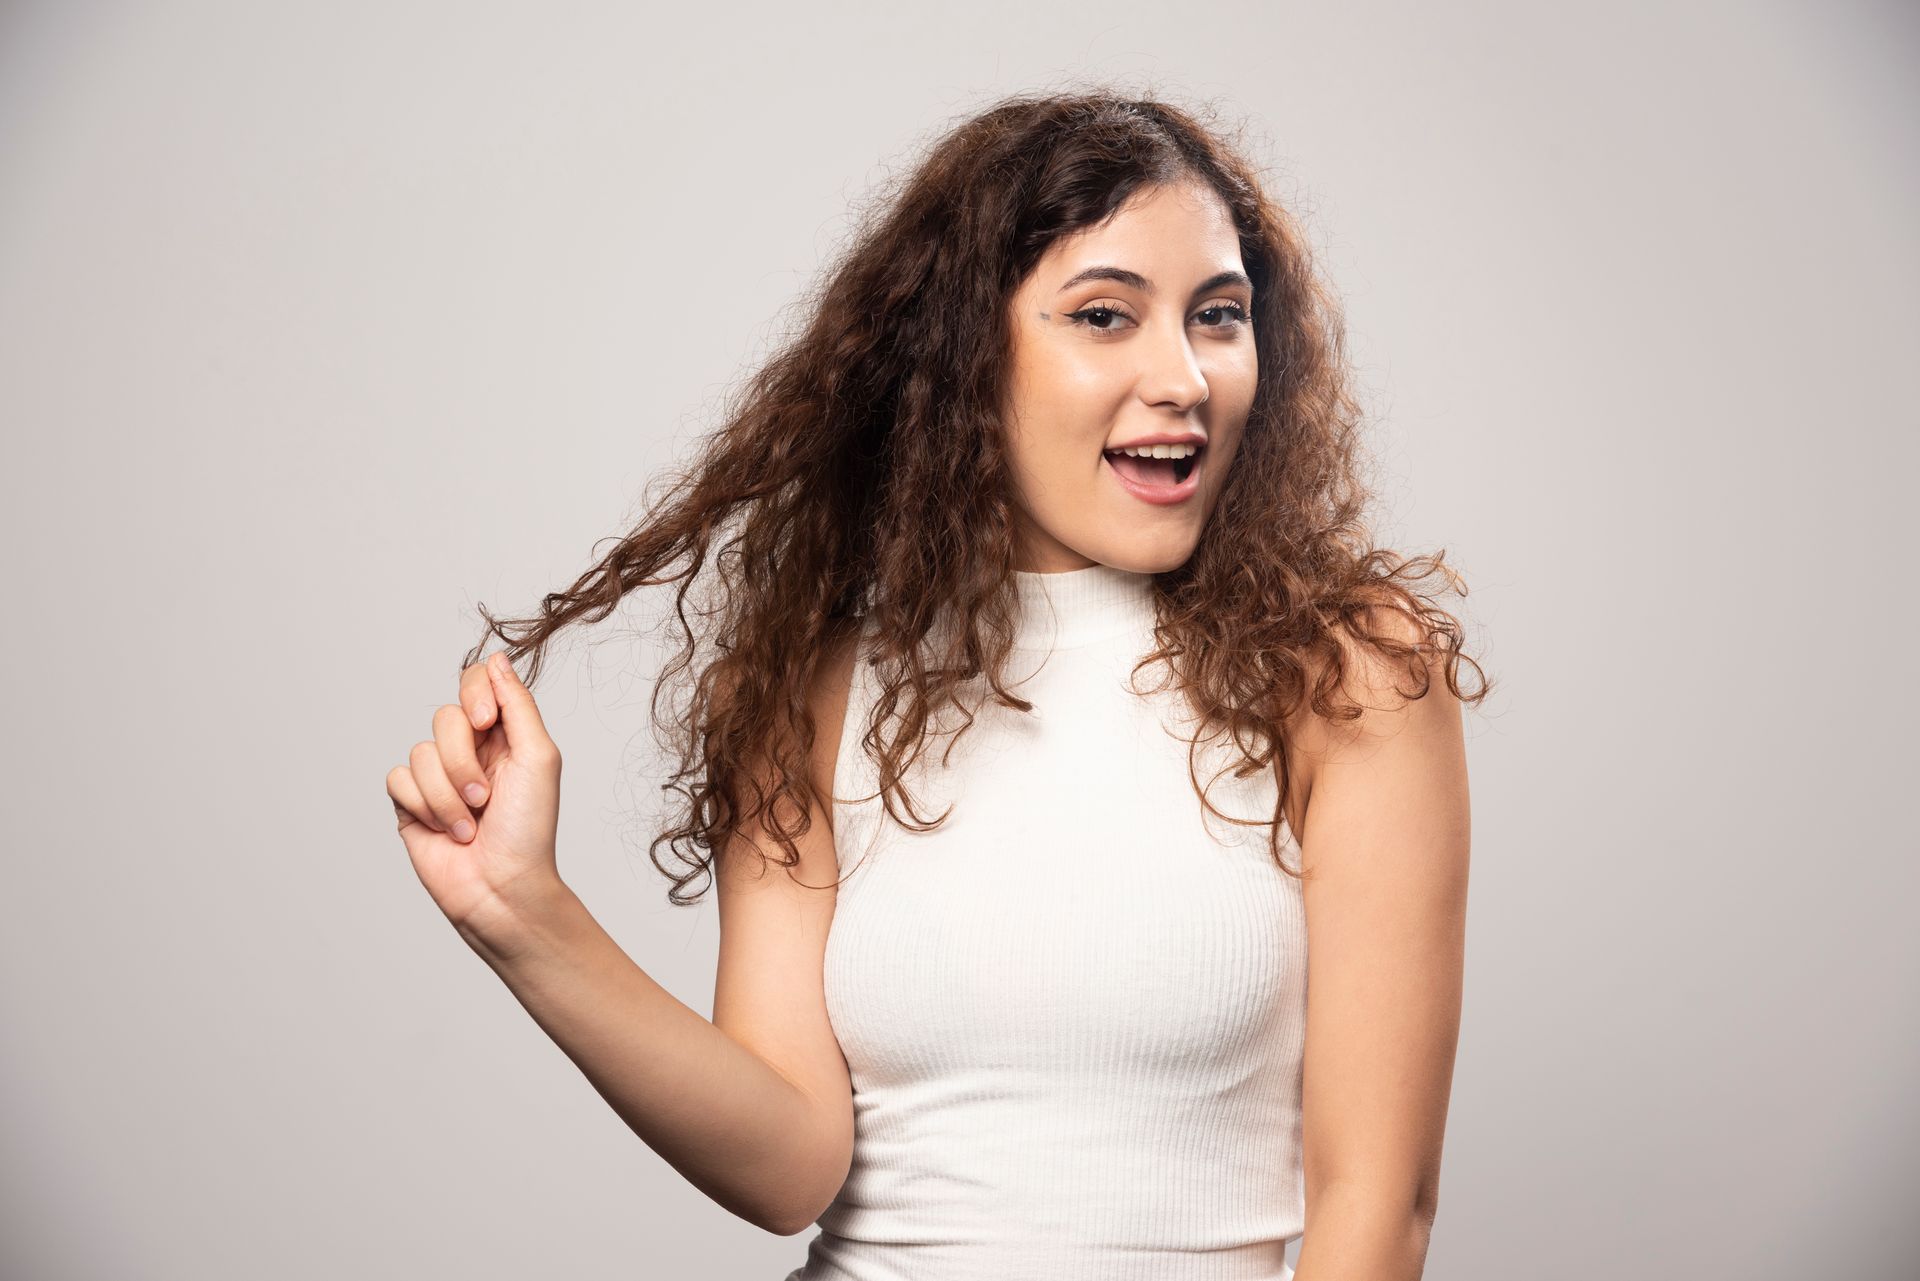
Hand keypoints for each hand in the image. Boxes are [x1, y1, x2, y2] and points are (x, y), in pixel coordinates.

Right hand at [387, 652, 563, 932]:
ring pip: (420, 751)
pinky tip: (445, 831)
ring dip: (448, 794)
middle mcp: (469, 751)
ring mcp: (437, 777)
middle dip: (463, 760)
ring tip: (470, 824)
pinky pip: (398, 778)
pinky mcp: (410, 803)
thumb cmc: (529, 829)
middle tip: (486, 796)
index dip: (474, 695)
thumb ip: (517, 704)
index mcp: (503, 735)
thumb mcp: (538, 757)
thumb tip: (496, 658)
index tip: (485, 722)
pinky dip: (424, 806)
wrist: (501, 887)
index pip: (476, 684)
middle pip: (445, 716)